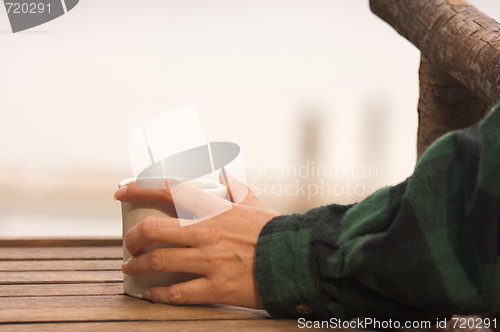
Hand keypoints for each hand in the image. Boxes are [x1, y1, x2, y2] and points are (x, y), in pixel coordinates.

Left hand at [114, 172, 278, 308]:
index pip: (170, 192)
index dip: (140, 189)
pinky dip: (159, 294)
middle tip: (127, 243)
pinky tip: (152, 294)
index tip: (121, 192)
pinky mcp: (217, 288)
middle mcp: (208, 233)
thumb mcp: (255, 204)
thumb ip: (235, 188)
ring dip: (137, 265)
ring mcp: (211, 262)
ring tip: (130, 267)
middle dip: (132, 237)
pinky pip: (178, 293)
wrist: (297, 261)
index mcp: (216, 209)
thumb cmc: (274, 231)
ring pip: (159, 262)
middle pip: (153, 230)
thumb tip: (223, 172)